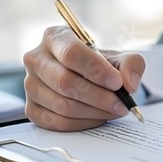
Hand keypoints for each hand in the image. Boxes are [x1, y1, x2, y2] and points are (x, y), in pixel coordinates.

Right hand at [23, 26, 144, 130]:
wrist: (91, 80)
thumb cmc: (102, 65)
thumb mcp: (122, 58)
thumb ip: (131, 65)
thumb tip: (129, 84)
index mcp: (56, 38)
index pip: (71, 53)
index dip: (96, 70)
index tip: (117, 82)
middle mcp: (37, 59)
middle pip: (65, 82)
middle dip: (98, 97)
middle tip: (121, 104)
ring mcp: (30, 85)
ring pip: (62, 105)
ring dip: (94, 112)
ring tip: (114, 110)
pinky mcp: (31, 109)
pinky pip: (57, 122)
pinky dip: (83, 123)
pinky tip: (98, 117)